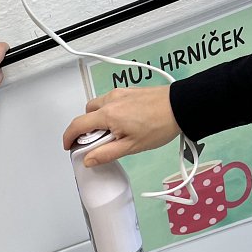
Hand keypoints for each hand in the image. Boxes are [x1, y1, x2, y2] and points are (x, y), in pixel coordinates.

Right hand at [62, 86, 181, 165]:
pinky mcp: (129, 91)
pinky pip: (111, 101)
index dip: (69, 137)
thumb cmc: (161, 124)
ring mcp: (120, 94)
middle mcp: (110, 100)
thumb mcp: (131, 146)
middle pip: (86, 114)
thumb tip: (89, 160)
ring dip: (98, 119)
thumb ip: (106, 154)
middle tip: (99, 143)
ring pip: (98, 106)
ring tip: (115, 133)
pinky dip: (110, 112)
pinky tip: (125, 122)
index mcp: (107, 115)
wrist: (182, 106)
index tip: (69, 146)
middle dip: (87, 129)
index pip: (77, 125)